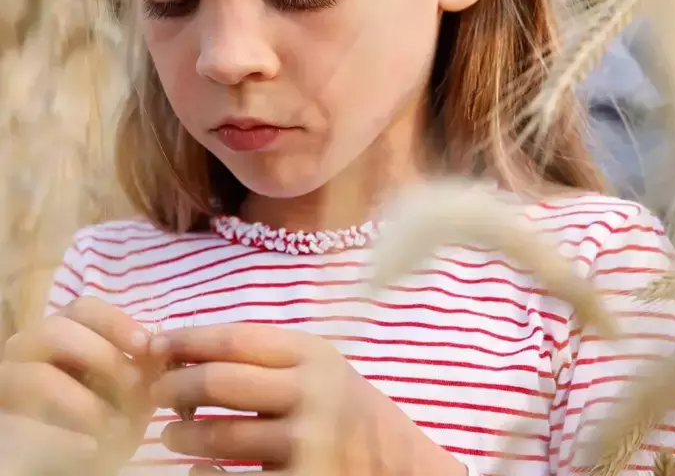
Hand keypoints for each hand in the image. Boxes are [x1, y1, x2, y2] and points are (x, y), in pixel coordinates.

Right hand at [0, 296, 155, 474]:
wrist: (76, 463)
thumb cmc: (105, 423)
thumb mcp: (132, 396)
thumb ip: (145, 370)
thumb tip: (160, 349)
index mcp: (61, 333)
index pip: (83, 308)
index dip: (116, 322)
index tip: (146, 345)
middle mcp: (25, 351)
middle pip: (57, 331)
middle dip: (104, 356)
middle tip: (136, 386)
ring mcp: (4, 387)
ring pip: (38, 377)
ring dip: (86, 403)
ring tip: (117, 428)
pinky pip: (20, 426)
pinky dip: (61, 437)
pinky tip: (89, 449)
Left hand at [149, 324, 466, 475]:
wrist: (394, 461)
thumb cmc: (341, 406)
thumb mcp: (315, 366)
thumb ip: (264, 356)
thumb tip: (185, 350)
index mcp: (312, 354)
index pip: (235, 337)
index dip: (187, 339)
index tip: (154, 345)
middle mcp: (310, 392)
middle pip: (220, 381)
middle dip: (175, 387)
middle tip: (155, 394)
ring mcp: (306, 442)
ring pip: (220, 435)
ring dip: (181, 434)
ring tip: (171, 434)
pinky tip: (197, 471)